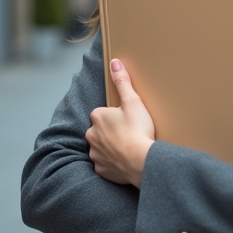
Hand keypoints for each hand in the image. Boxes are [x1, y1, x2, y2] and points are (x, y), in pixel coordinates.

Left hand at [86, 59, 155, 187]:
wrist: (140, 161)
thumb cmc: (137, 130)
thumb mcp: (133, 101)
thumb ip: (122, 82)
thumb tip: (114, 62)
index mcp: (97, 117)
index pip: (103, 113)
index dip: (117, 116)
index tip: (128, 120)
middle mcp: (91, 135)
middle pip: (100, 130)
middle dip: (111, 132)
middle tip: (129, 134)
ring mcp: (95, 154)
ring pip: (101, 147)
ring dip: (111, 148)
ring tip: (128, 148)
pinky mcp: (101, 169)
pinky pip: (105, 165)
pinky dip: (113, 163)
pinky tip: (125, 161)